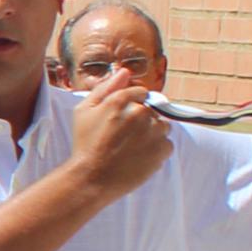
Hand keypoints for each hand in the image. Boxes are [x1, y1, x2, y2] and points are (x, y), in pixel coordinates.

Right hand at [67, 70, 175, 202]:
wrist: (91, 179)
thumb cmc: (85, 144)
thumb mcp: (84, 111)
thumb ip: (106, 88)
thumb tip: (125, 72)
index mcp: (122, 100)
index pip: (140, 92)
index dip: (132, 104)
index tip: (123, 118)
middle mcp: (141, 112)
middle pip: (152, 110)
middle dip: (141, 120)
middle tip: (124, 137)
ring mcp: (154, 131)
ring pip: (161, 126)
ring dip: (151, 133)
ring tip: (132, 147)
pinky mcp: (163, 150)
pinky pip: (166, 144)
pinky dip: (156, 149)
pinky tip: (138, 156)